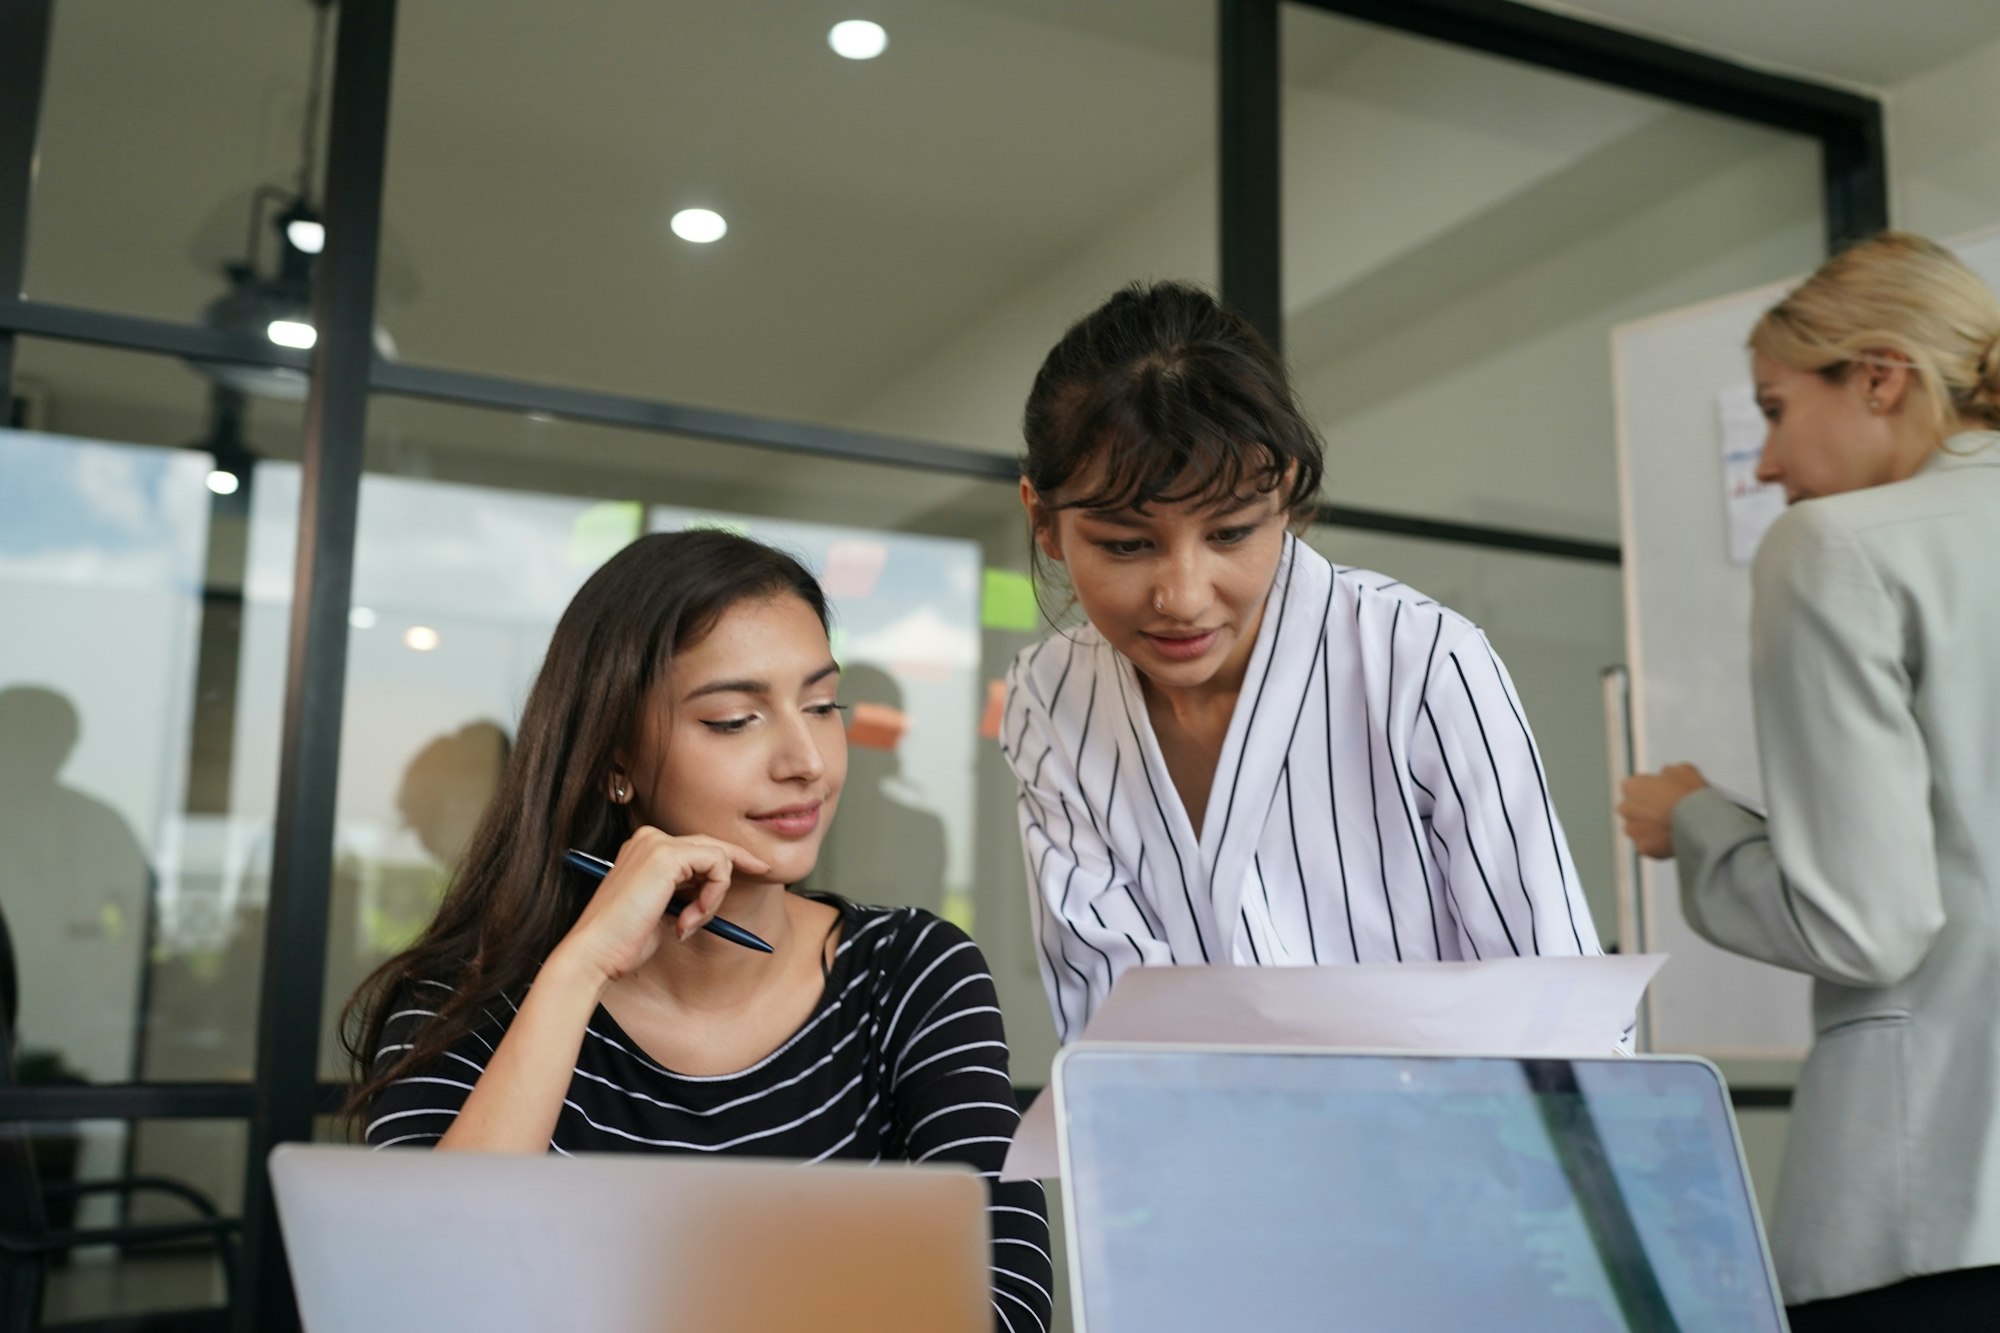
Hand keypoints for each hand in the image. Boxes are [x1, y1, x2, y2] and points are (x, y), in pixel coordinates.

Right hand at [553, 828, 769, 985]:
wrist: (596, 953)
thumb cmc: (624, 941)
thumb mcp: (663, 911)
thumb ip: (685, 895)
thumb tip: (712, 894)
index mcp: (644, 848)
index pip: (699, 846)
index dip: (730, 858)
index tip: (756, 869)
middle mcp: (649, 838)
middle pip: (712, 844)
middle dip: (738, 864)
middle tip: (763, 872)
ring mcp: (657, 843)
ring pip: (718, 857)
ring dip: (714, 896)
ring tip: (690, 923)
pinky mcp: (667, 856)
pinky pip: (718, 866)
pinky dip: (713, 896)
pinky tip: (691, 918)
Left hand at [1617, 764, 1708, 859]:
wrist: (1701, 823)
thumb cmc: (1691, 795)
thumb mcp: (1683, 770)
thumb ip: (1668, 772)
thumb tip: (1667, 774)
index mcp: (1632, 786)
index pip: (1634, 787)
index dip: (1649, 791)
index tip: (1662, 795)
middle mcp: (1626, 808)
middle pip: (1632, 809)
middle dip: (1645, 811)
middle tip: (1666, 812)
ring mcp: (1633, 830)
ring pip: (1637, 829)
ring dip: (1649, 829)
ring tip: (1671, 828)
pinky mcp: (1643, 848)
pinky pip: (1647, 846)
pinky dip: (1657, 845)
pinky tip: (1672, 840)